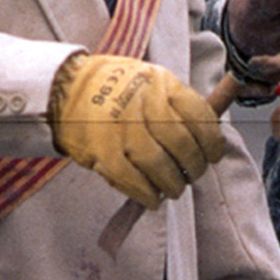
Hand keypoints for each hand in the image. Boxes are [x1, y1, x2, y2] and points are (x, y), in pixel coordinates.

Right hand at [48, 52, 225, 206]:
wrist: (65, 89)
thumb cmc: (115, 89)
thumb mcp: (151, 81)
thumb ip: (178, 103)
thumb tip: (208, 136)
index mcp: (160, 83)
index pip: (199, 116)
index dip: (212, 142)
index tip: (214, 154)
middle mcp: (142, 104)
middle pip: (183, 144)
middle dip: (195, 166)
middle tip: (194, 173)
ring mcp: (121, 129)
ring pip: (161, 166)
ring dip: (174, 184)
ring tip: (174, 187)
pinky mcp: (102, 152)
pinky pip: (134, 182)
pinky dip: (148, 195)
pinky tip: (153, 198)